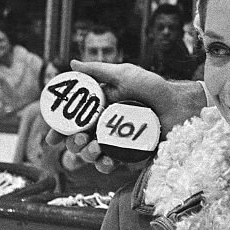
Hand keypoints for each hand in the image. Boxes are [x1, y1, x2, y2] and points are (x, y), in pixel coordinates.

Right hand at [44, 60, 205, 173]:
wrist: (179, 105)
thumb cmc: (154, 88)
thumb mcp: (125, 74)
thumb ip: (98, 71)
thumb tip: (71, 64)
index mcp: (98, 109)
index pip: (72, 122)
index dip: (58, 131)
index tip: (51, 138)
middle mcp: (103, 127)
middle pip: (76, 141)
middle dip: (72, 143)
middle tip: (80, 138)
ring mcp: (115, 142)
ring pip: (90, 155)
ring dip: (86, 154)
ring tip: (95, 147)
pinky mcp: (129, 155)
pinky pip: (111, 165)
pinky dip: (105, 165)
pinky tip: (108, 161)